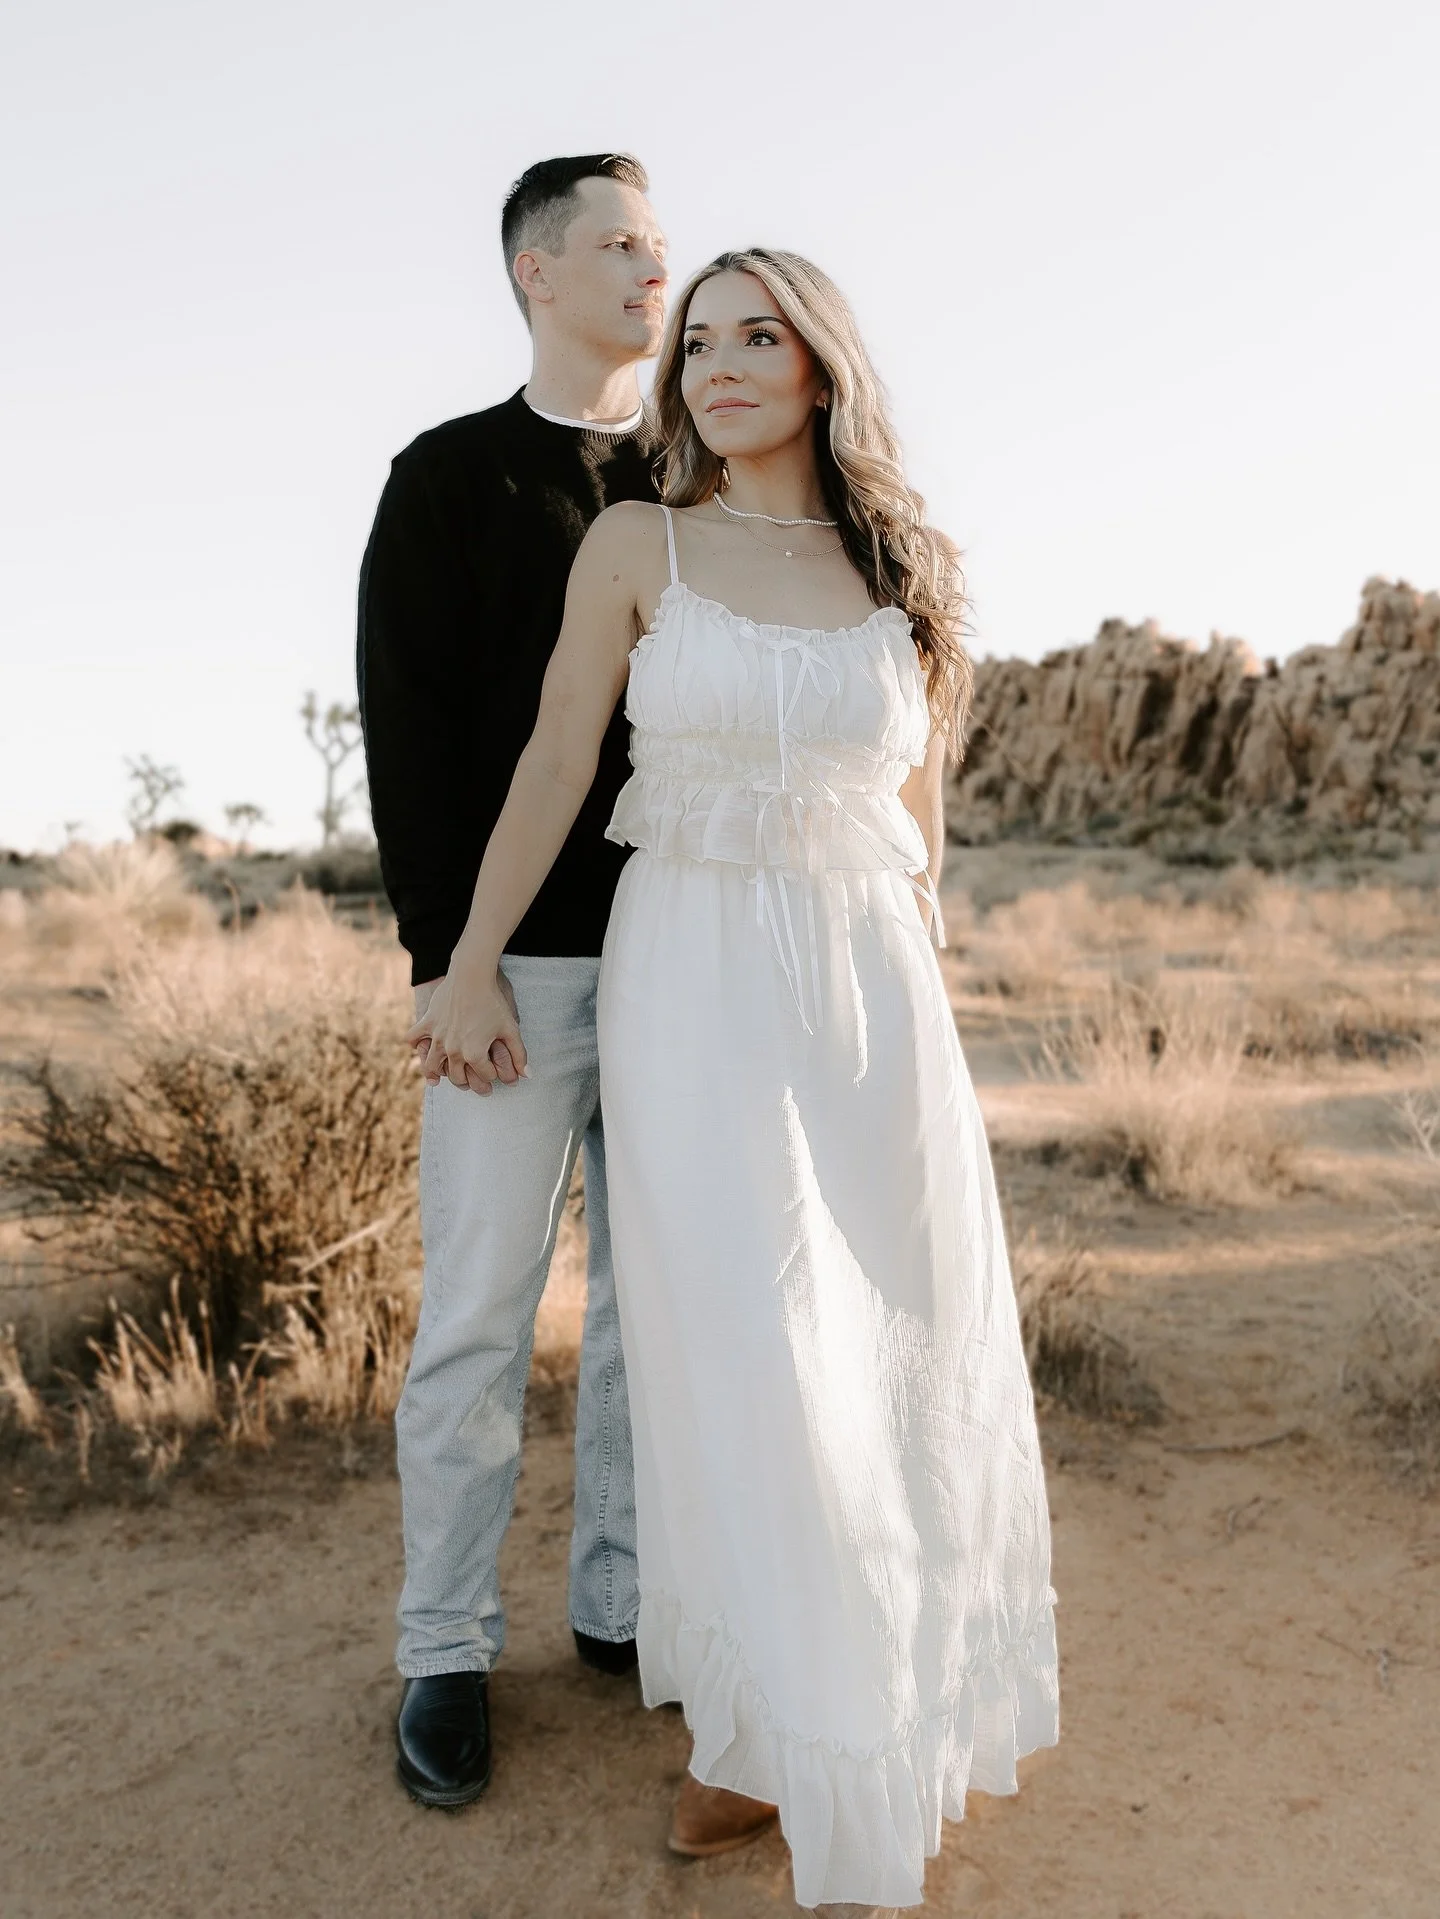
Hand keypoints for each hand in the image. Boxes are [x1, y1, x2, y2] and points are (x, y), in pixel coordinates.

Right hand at [407, 963, 526, 1095]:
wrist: (472, 975)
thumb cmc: (494, 1001)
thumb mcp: (511, 1028)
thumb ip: (519, 1055)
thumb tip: (527, 1076)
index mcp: (475, 1054)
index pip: (485, 1075)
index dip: (493, 1076)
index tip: (496, 1075)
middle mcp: (453, 1050)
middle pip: (458, 1077)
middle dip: (468, 1083)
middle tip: (472, 1085)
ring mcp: (438, 1037)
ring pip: (432, 1066)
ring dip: (437, 1074)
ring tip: (441, 1077)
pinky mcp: (427, 1023)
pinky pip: (414, 1039)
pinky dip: (416, 1045)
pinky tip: (422, 1048)